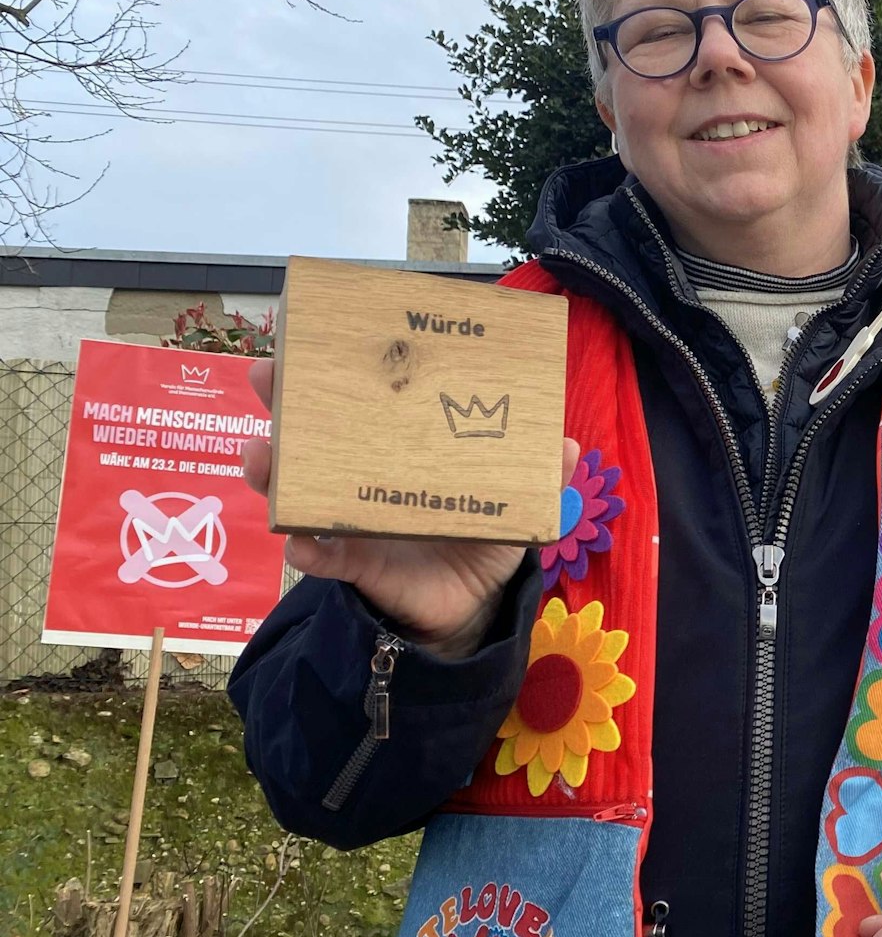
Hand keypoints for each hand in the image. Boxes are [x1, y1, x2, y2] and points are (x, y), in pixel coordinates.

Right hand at [242, 358, 578, 659]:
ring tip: (260, 455)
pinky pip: (324, 557)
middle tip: (267, 373)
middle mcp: (366, 475)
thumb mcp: (516, 500)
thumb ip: (538, 474)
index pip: (365, 401)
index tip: (314, 334)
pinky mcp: (355, 566)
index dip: (337, 369)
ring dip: (274, 471)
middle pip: (314, 432)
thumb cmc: (485, 535)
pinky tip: (301, 542)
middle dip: (285, 401)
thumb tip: (567, 444)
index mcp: (402, 448)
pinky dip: (310, 550)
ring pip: (300, 489)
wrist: (474, 603)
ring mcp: (352, 518)